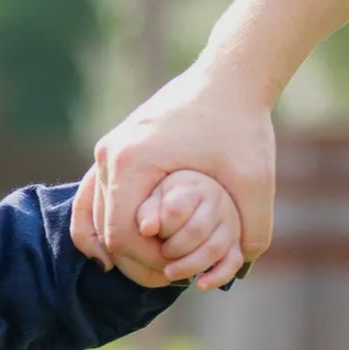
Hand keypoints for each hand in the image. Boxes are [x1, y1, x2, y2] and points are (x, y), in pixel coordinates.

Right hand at [71, 61, 274, 279]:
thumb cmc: (242, 125)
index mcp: (134, 162)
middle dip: (132, 257)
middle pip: (104, 227)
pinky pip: (93, 196)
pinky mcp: (113, 148)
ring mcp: (107, 150)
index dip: (146, 261)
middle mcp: (110, 155)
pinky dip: (99, 224)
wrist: (229, 76)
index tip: (177, 269)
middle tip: (164, 273)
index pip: (122, 234)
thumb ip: (253, 227)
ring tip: (137, 268)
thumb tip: (240, 270)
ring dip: (114, 244)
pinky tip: (112, 248)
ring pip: (92, 214)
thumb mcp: (255, 179)